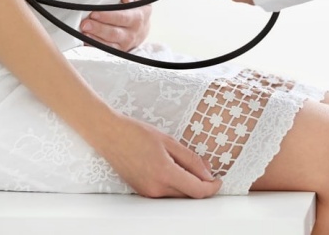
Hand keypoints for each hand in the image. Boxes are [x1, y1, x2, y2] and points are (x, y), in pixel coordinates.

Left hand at [80, 0, 151, 51]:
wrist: (142, 28)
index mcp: (137, 18)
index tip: (94, 13)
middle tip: (85, 24)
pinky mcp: (118, 52)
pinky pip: (105, 52)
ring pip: (110, 45)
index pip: (122, 18)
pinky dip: (95, 48)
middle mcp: (132, 34)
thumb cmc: (136, 10)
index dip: (107, 16)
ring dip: (95, 40)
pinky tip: (85, 43)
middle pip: (114, 33)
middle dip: (98, 29)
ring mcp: (125, 45)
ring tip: (83, 34)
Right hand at [100, 114, 221, 197]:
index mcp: (164, 173)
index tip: (218, 180)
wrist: (110, 135)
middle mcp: (156, 188)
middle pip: (188, 195)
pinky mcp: (142, 191)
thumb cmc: (136, 133)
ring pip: (176, 195)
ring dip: (187, 185)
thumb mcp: (168, 141)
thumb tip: (207, 173)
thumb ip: (190, 159)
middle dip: (201, 185)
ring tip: (188, 166)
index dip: (211, 187)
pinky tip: (174, 170)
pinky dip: (174, 185)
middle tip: (206, 169)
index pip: (196, 190)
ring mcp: (147, 192)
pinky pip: (165, 193)